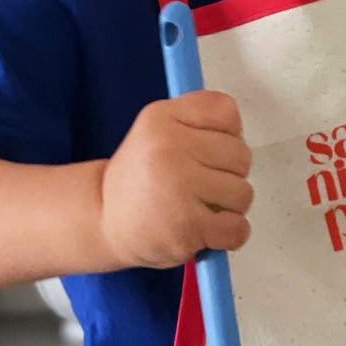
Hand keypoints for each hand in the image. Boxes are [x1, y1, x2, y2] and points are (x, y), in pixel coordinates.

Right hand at [98, 91, 252, 269]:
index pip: (226, 112)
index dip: (228, 133)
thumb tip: (239, 132)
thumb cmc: (137, 180)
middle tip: (200, 184)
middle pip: (241, 154)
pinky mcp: (186, 226)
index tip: (209, 149)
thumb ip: (196, 120)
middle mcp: (168, 148)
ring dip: (230, 206)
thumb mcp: (156, 129)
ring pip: (243, 192)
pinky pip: (238, 228)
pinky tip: (209, 229)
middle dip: (229, 173)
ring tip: (200, 207)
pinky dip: (231, 234)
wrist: (102, 220)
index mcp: (161, 118)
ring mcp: (178, 187)